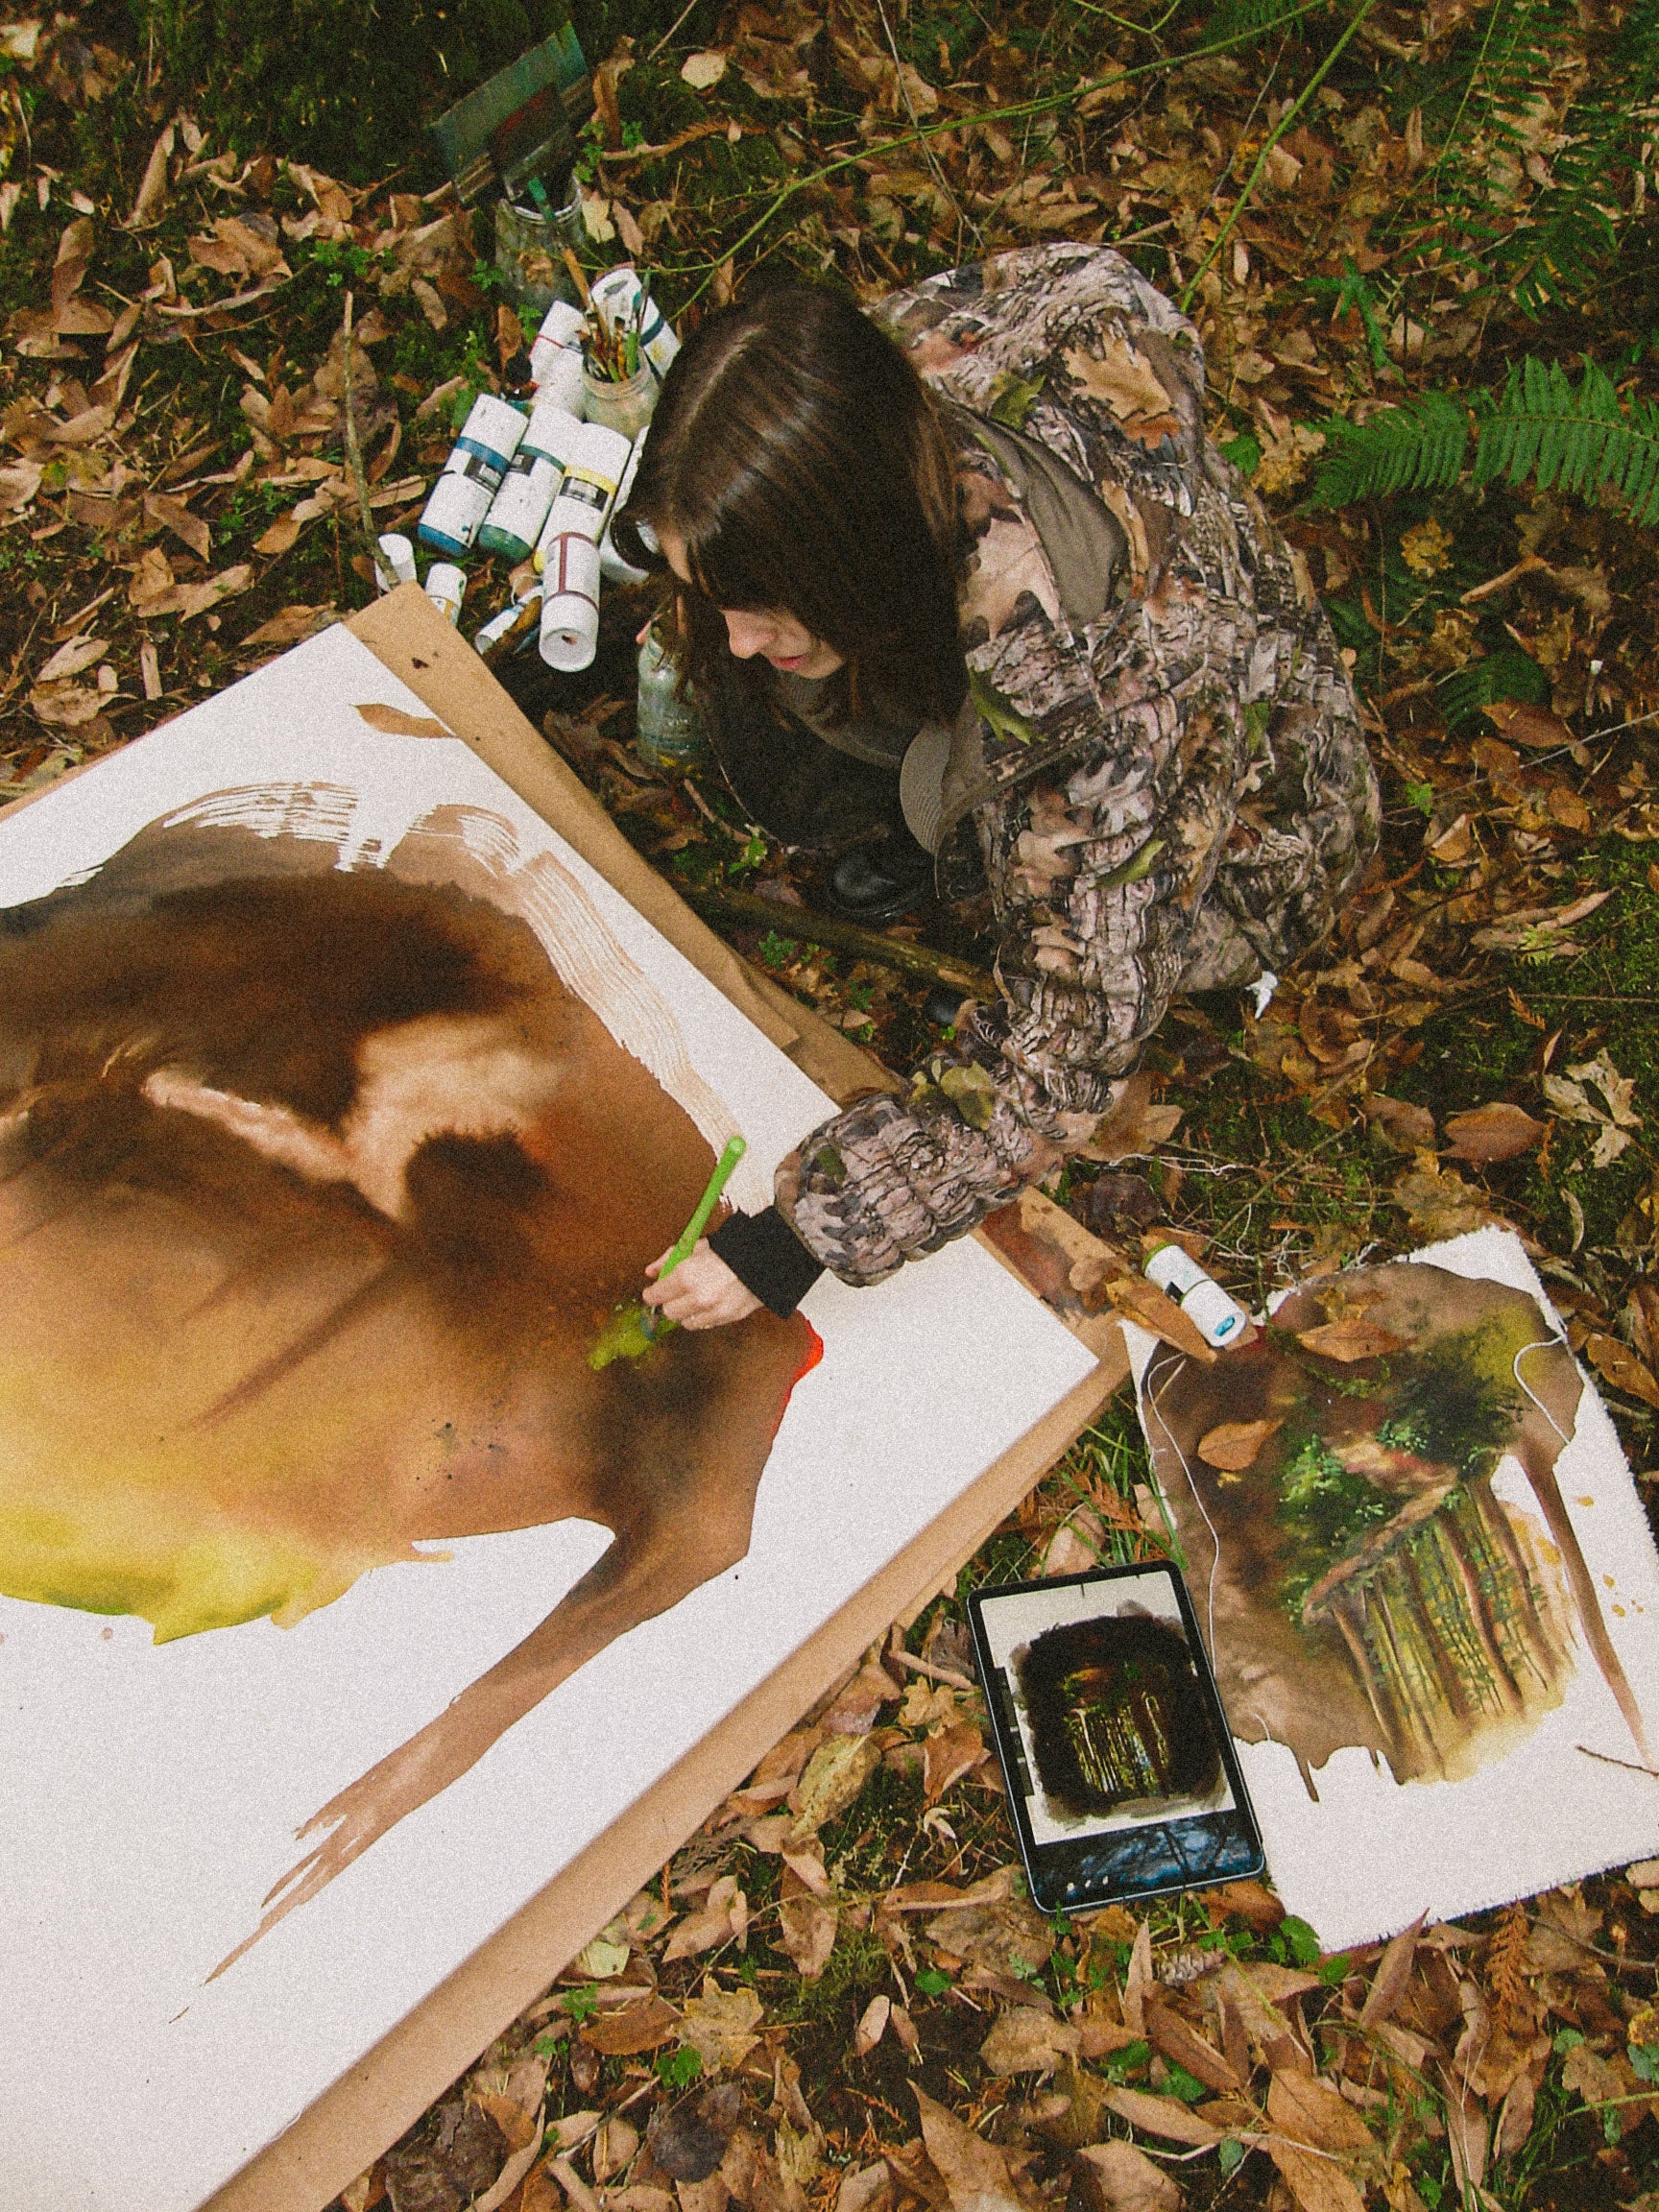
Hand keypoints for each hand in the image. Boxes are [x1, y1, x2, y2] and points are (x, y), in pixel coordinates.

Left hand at [643, 1238, 761, 1328]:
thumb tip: (651, 1271)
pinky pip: (706, 1324)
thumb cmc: (729, 1250)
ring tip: (696, 1297)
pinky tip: (711, 1302)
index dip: (652, 1293)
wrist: (765, 1259)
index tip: (652, 1292)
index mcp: (686, 1275)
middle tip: (676, 1293)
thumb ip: (668, 1259)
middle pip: (668, 1312)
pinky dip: (704, 1316)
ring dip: (687, 1312)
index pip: (655, 1296)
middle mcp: (697, 1297)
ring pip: (686, 1322)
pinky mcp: (727, 1318)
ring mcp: (713, 1310)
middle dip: (669, 1303)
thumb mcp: (695, 1246)